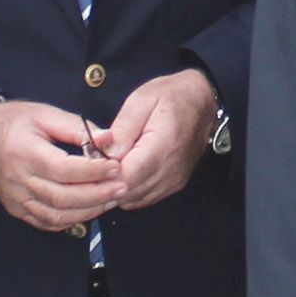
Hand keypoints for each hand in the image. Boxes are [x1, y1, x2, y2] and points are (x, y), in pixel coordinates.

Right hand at [0, 101, 121, 233]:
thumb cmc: (13, 123)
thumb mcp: (44, 114)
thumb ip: (77, 127)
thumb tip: (108, 139)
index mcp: (24, 152)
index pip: (63, 169)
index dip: (93, 171)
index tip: (116, 167)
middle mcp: (19, 180)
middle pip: (63, 197)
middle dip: (97, 194)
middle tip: (122, 186)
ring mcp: (17, 199)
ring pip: (57, 215)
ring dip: (89, 211)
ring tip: (111, 199)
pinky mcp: (18, 209)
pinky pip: (47, 223)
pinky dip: (72, 220)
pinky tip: (90, 209)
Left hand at [95, 70, 219, 213]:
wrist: (204, 102)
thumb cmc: (172, 96)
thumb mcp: (141, 100)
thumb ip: (121, 129)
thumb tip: (101, 152)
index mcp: (162, 146)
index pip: (125, 177)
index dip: (102, 174)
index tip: (92, 159)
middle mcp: (170, 170)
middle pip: (127, 192)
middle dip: (105, 182)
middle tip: (95, 161)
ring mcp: (173, 181)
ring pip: (133, 199)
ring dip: (116, 188)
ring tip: (108, 165)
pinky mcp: (174, 185)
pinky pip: (144, 198)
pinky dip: (129, 191)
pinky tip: (122, 172)